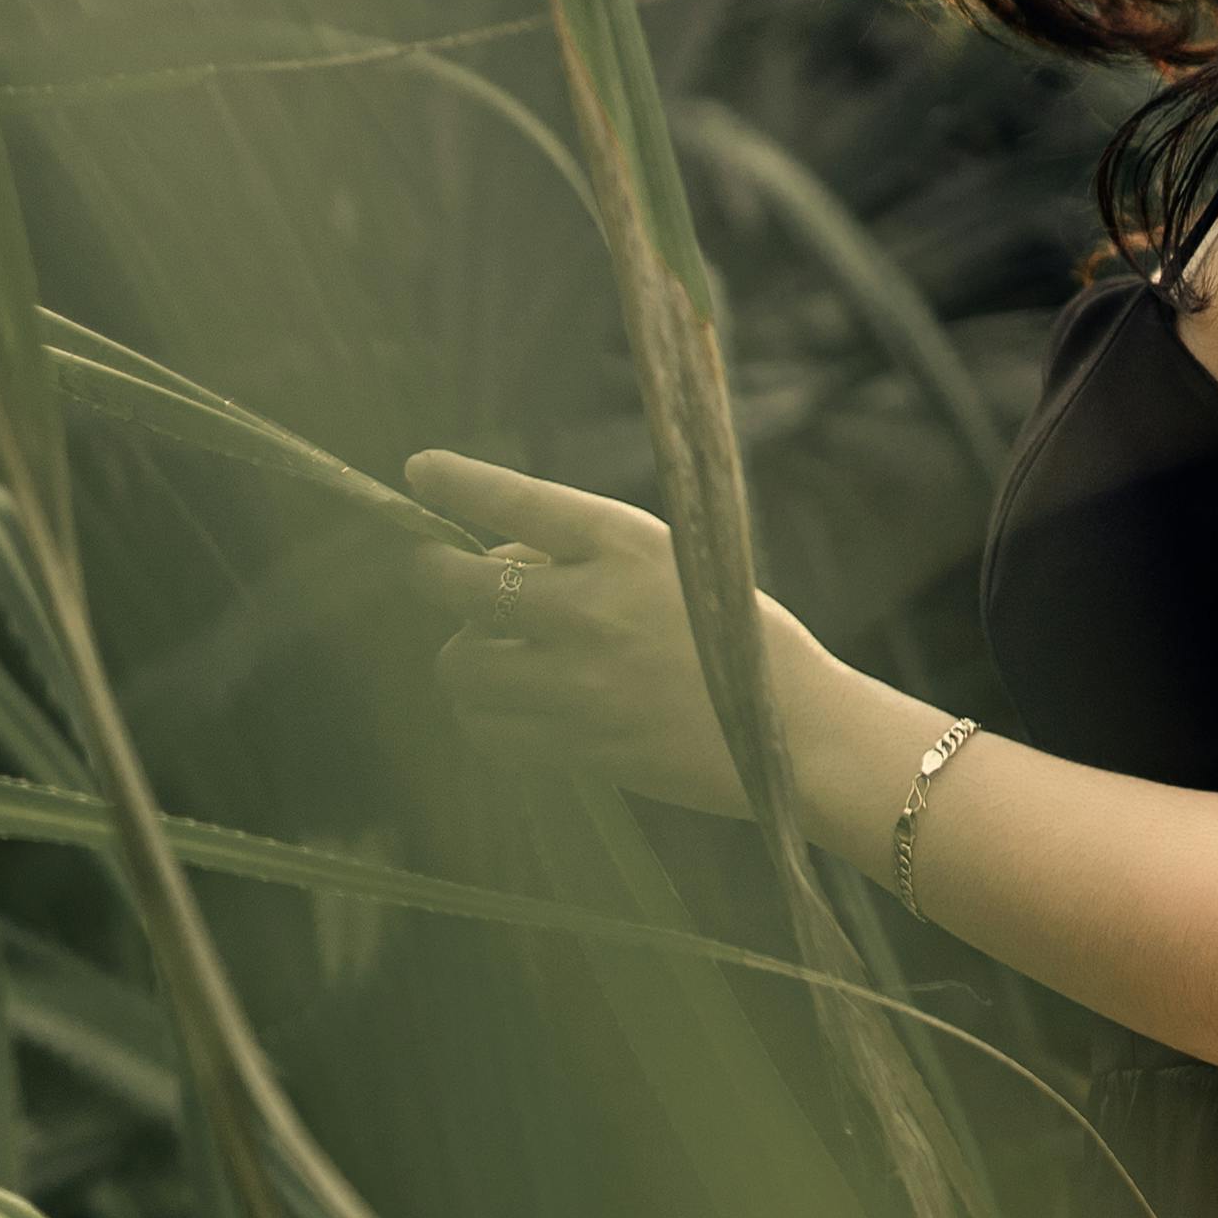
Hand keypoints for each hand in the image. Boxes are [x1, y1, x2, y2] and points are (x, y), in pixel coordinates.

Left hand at [406, 448, 771, 813]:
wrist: (798, 733)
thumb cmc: (732, 636)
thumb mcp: (671, 562)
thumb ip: (582, 553)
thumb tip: (488, 563)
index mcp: (626, 544)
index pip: (516, 499)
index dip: (457, 482)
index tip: (418, 470)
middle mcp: (594, 606)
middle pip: (459, 585)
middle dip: (430, 574)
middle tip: (430, 571)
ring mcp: (582, 682)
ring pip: (459, 664)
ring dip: (462, 657)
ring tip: (491, 655)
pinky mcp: (579, 747)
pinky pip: (487, 730)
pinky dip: (485, 716)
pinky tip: (512, 707)